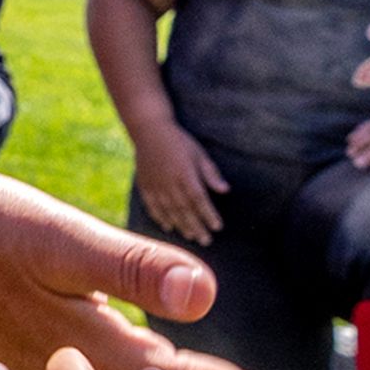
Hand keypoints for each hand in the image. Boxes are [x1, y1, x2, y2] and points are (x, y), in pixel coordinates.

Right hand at [128, 119, 227, 243]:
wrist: (148, 129)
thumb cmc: (179, 140)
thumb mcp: (198, 153)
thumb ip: (210, 173)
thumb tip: (225, 191)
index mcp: (184, 173)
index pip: (199, 200)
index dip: (208, 215)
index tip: (218, 227)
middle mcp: (169, 182)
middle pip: (184, 209)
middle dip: (196, 226)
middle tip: (206, 240)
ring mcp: (154, 185)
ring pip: (168, 210)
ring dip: (180, 225)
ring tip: (190, 236)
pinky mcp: (144, 184)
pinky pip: (152, 205)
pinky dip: (160, 218)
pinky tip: (168, 227)